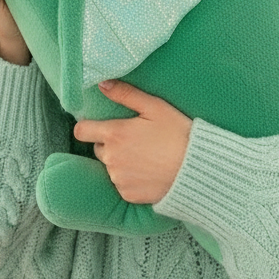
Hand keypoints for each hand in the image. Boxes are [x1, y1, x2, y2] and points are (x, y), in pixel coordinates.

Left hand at [73, 80, 192, 203]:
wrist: (197, 170)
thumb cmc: (178, 134)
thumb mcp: (155, 107)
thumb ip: (125, 94)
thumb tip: (102, 84)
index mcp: (115, 134)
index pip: (81, 131)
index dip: (89, 127)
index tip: (101, 126)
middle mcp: (111, 158)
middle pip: (99, 148)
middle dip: (111, 144)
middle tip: (135, 140)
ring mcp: (118, 178)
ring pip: (111, 167)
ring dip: (121, 162)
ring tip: (146, 156)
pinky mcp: (128, 195)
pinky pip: (122, 184)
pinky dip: (131, 178)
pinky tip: (149, 172)